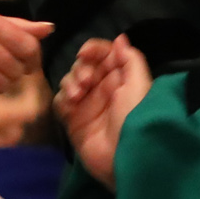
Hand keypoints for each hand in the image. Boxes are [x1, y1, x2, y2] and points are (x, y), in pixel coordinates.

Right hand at [55, 34, 154, 187]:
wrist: (123, 159)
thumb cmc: (135, 118)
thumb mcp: (139, 86)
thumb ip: (130, 60)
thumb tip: (120, 39)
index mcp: (121, 78)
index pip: (104, 54)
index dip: (93, 50)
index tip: (86, 54)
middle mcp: (103, 89)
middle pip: (84, 65)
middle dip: (81, 68)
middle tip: (86, 82)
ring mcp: (87, 105)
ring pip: (70, 80)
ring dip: (71, 81)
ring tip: (78, 95)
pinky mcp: (73, 121)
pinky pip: (60, 101)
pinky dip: (63, 97)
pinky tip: (71, 104)